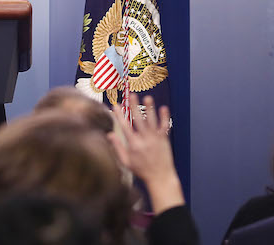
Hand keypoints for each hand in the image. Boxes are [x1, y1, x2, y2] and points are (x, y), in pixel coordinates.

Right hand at [111, 94, 183, 213]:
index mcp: (133, 144)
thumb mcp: (126, 161)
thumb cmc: (142, 170)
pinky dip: (164, 117)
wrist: (160, 177)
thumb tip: (109, 134)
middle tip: (132, 95)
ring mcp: (155, 138)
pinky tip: (163, 107)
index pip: (124, 126)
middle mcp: (144, 139)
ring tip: (147, 97)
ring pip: (152, 120)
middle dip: (134, 106)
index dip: (119, 115)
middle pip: (138, 119)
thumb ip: (117, 147)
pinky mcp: (164, 139)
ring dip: (150, 108)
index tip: (115, 105)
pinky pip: (164, 126)